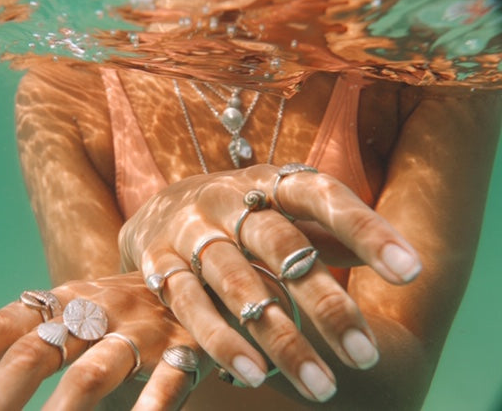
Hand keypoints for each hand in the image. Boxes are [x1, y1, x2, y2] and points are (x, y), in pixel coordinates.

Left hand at [0, 273, 209, 409]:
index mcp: (63, 298)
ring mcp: (139, 327)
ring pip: (91, 372)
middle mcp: (96, 308)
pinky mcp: (184, 347)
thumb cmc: (122, 313)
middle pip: (35, 351)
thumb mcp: (77, 316)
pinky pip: (165, 384)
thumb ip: (34, 346)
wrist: (197, 272)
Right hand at [120, 163, 421, 401]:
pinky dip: (221, 341)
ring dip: (279, 337)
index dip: (365, 229)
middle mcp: (227, 200)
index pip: (322, 196)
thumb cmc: (241, 214)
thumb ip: (330, 231)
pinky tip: (256, 375)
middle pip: (281, 246)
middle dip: (325, 302)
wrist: (160, 209)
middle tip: (366, 355)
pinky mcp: (159, 265)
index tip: (410, 271)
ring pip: (236, 284)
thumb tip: (395, 258)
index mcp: (267, 182)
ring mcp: (190, 232)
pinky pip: (190, 306)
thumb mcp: (283, 210)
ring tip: (322, 386)